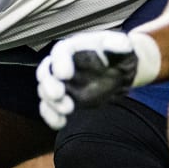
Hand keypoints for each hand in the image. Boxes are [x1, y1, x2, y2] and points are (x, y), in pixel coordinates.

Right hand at [37, 30, 152, 128]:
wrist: (120, 71)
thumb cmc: (119, 54)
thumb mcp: (123, 45)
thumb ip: (120, 43)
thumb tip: (118, 44)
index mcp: (74, 48)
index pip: (60, 52)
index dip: (59, 62)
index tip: (65, 75)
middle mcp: (62, 64)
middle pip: (46, 72)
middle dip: (48, 85)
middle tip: (58, 95)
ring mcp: (62, 83)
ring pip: (45, 91)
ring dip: (51, 102)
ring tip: (67, 110)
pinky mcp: (65, 98)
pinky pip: (50, 108)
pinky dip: (51, 116)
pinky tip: (61, 123)